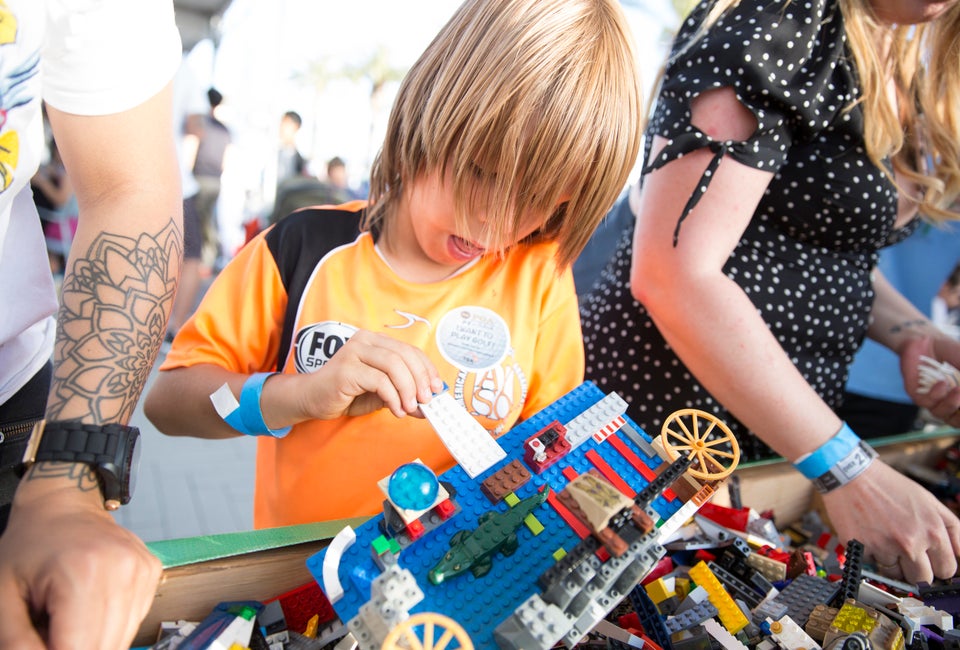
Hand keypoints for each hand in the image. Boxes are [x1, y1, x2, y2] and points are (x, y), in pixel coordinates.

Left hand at [0, 473, 161, 649]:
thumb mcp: (3, 597)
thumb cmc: (30, 545)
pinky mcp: (151, 573)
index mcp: (82, 574)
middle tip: (51, 630)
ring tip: (69, 616)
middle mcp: (122, 570)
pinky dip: (108, 625)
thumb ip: (18, 643)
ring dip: (93, 640)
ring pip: (122, 640)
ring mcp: (142, 570)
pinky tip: (89, 605)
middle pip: (105, 649)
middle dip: (76, 647)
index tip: (42, 642)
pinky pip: (132, 621)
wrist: (62, 504)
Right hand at [296, 329, 443, 419]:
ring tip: (410, 408)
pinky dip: (392, 397)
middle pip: (404, 355)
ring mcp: (354, 353)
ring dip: (408, 389)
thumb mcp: (382, 393)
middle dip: (420, 379)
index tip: (437, 389)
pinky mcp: (346, 369)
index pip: (410, 350)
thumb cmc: (347, 394)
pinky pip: (379, 381)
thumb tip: (429, 404)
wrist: (311, 399)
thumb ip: (403, 393)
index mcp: (376, 341)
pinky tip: (395, 410)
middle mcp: (365, 341)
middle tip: (427, 401)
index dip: (427, 369)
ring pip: (393, 365)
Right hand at [822, 460, 959, 583]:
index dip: (938, 566)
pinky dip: (872, 554)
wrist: (850, 475)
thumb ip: (950, 529)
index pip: (947, 569)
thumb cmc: (888, 485)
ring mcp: (886, 547)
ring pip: (896, 575)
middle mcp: (911, 542)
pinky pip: (872, 565)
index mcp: (933, 531)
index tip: (931, 564)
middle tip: (907, 555)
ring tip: (886, 540)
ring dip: (892, 563)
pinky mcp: (863, 549)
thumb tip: (959, 554)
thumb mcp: (929, 500)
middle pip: (923, 579)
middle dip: (917, 570)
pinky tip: (870, 536)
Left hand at [901, 336, 959, 426]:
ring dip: (952, 403)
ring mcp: (933, 400)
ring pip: (942, 414)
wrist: (926, 340)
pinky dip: (936, 394)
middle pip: (956, 421)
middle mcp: (948, 403)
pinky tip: (942, 383)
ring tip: (958, 390)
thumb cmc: (952, 352)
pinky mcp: (916, 394)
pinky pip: (926, 402)